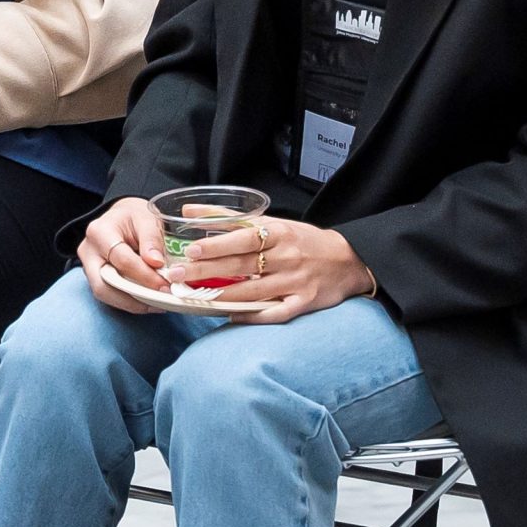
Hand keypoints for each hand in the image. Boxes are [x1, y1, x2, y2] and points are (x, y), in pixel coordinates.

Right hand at [77, 196, 171, 313]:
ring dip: (132, 303)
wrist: (122, 217)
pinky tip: (150, 301)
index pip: (121, 260)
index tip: (166, 285)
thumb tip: (156, 263)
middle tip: (161, 300)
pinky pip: (110, 295)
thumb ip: (151, 239)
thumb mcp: (147, 218)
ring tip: (158, 303)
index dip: (145, 276)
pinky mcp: (95, 277)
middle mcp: (88, 251)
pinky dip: (130, 302)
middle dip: (134, 298)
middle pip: (103, 285)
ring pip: (105, 294)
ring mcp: (88, 266)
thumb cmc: (135, 216)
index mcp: (99, 232)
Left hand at [171, 214, 375, 324]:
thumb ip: (229, 218)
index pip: (243, 238)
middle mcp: (287, 256)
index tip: (190, 249)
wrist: (347, 260)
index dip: (217, 245)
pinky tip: (231, 315)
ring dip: (224, 296)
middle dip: (208, 271)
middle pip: (243, 265)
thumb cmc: (302, 240)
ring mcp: (296, 281)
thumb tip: (188, 212)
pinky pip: (275, 313)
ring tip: (197, 298)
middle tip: (179, 275)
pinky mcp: (304, 303)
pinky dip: (253, 315)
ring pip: (255, 291)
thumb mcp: (271, 222)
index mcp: (279, 233)